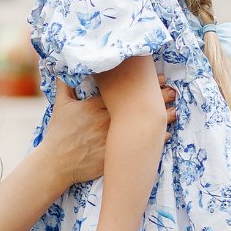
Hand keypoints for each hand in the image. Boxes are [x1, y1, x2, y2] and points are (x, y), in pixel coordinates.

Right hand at [43, 76, 177, 186]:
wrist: (57, 164)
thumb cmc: (59, 135)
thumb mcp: (60, 106)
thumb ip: (64, 84)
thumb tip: (61, 66)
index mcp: (94, 107)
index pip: (122, 93)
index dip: (140, 85)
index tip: (156, 78)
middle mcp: (105, 121)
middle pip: (135, 107)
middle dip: (154, 98)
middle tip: (171, 90)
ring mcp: (111, 139)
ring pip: (140, 125)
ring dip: (157, 118)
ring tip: (174, 110)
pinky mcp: (114, 154)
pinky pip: (138, 146)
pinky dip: (152, 140)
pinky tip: (165, 135)